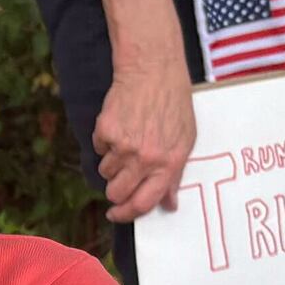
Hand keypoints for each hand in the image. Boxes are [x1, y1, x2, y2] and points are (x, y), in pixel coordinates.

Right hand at [93, 56, 199, 226]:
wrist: (153, 71)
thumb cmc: (173, 103)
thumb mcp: (186, 141)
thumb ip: (176, 175)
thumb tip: (169, 204)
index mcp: (168, 164)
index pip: (143, 203)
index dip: (127, 214)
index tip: (117, 214)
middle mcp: (145, 159)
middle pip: (117, 193)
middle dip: (114, 192)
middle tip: (117, 181)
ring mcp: (124, 146)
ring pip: (105, 171)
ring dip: (111, 163)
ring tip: (125, 142)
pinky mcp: (106, 131)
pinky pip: (98, 148)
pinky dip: (105, 141)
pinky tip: (119, 124)